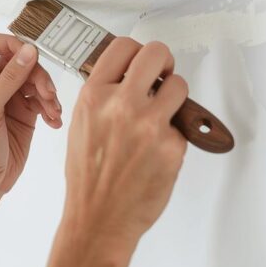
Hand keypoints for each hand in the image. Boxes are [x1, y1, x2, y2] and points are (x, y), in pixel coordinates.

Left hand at [0, 32, 62, 195]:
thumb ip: (9, 80)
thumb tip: (28, 51)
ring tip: (53, 111)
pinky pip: (43, 101)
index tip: (27, 54)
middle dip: (37, 74)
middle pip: (19, 61)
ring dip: (49, 93)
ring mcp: (9, 100)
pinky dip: (52, 109)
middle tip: (48, 93)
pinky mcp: (25, 116)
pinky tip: (54, 122)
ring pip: (35, 80)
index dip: (8, 43)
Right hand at [62, 38, 188, 254]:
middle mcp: (122, 104)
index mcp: (94, 96)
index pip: (124, 47)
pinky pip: (183, 127)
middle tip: (163, 79)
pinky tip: (157, 154)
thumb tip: (129, 78)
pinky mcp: (172, 146)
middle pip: (157, 54)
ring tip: (162, 118)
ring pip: (179, 87)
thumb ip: (104, 97)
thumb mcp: (83, 125)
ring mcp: (149, 124)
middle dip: (164, 64)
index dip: (139, 52)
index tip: (144, 64)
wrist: (98, 219)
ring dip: (176, 99)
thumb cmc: (89, 179)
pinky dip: (175, 138)